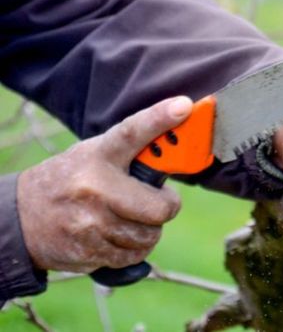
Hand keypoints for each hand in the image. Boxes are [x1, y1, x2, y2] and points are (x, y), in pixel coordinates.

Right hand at [17, 97, 188, 272]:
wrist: (20, 217)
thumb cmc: (71, 180)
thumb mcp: (93, 156)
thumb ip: (130, 154)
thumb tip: (177, 148)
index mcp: (98, 156)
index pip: (131, 132)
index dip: (159, 119)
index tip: (183, 106)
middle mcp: (94, 187)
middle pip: (160, 208)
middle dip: (166, 207)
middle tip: (157, 201)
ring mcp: (90, 222)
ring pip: (150, 235)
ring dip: (147, 230)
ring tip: (127, 217)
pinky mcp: (87, 250)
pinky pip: (133, 255)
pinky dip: (132, 249)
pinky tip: (116, 235)